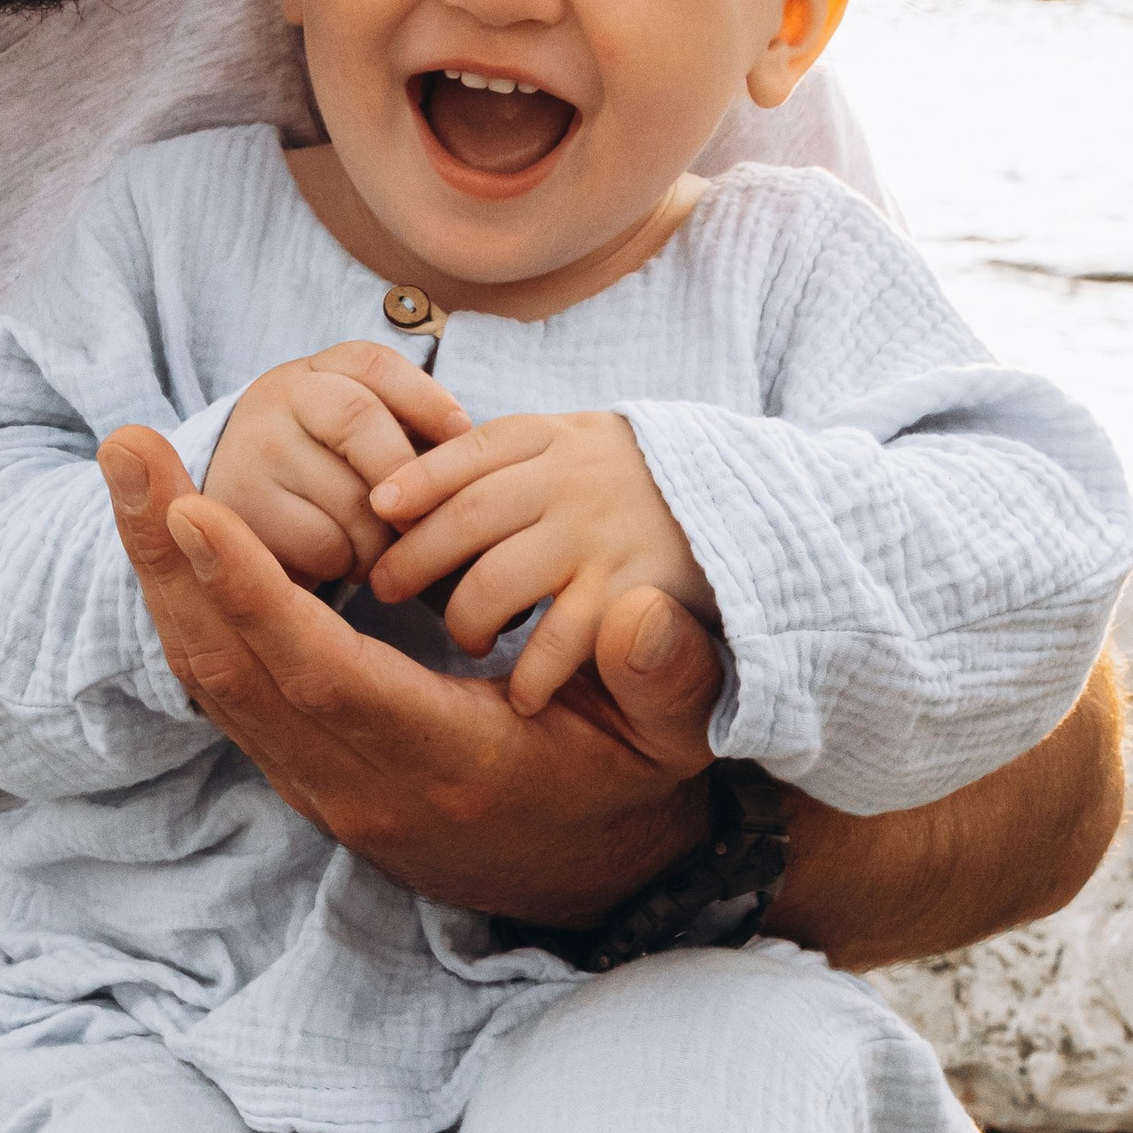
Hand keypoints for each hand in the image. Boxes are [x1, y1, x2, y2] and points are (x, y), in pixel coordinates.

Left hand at [100, 424, 721, 924]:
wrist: (581, 877)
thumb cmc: (623, 782)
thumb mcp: (671, 737)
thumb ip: (665, 675)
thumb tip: (642, 612)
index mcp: (448, 761)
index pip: (326, 675)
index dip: (252, 592)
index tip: (193, 510)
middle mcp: (362, 781)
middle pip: (232, 669)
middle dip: (166, 557)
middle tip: (124, 449)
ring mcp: (319, 783)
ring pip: (210, 679)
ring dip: (158, 572)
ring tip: (128, 466)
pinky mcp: (300, 769)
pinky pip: (223, 686)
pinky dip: (184, 603)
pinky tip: (159, 530)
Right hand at [202, 341, 468, 582]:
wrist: (234, 516)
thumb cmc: (324, 476)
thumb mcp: (356, 437)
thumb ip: (408, 434)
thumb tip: (475, 462)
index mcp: (316, 371)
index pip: (375, 365)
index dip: (428, 400)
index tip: (464, 438)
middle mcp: (278, 397)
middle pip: (361, 420)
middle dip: (408, 477)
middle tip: (432, 518)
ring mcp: (254, 448)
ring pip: (349, 493)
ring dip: (386, 535)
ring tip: (388, 548)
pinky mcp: (243, 507)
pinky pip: (323, 541)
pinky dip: (350, 562)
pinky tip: (347, 562)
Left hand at [369, 410, 715, 714]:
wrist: (755, 509)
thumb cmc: (637, 488)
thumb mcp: (579, 449)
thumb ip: (508, 461)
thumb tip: (402, 489)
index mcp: (556, 438)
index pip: (467, 451)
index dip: (416, 479)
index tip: (377, 505)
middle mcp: (574, 480)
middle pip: (467, 515)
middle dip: (414, 557)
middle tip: (386, 588)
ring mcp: (602, 535)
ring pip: (498, 578)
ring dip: (466, 616)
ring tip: (467, 638)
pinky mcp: (634, 590)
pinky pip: (563, 637)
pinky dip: (533, 669)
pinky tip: (521, 694)